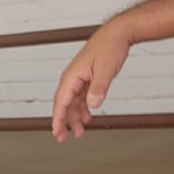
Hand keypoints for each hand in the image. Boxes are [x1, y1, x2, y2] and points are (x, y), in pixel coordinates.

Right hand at [51, 28, 131, 142]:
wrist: (117, 34)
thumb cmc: (109, 47)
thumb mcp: (105, 70)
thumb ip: (98, 88)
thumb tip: (92, 105)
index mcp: (71, 77)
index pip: (61, 102)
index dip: (57, 119)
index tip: (56, 132)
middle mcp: (72, 79)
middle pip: (64, 105)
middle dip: (63, 122)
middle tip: (63, 139)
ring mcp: (79, 79)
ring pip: (73, 103)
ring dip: (75, 118)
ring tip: (79, 132)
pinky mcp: (87, 79)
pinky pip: (81, 98)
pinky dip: (83, 109)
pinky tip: (88, 117)